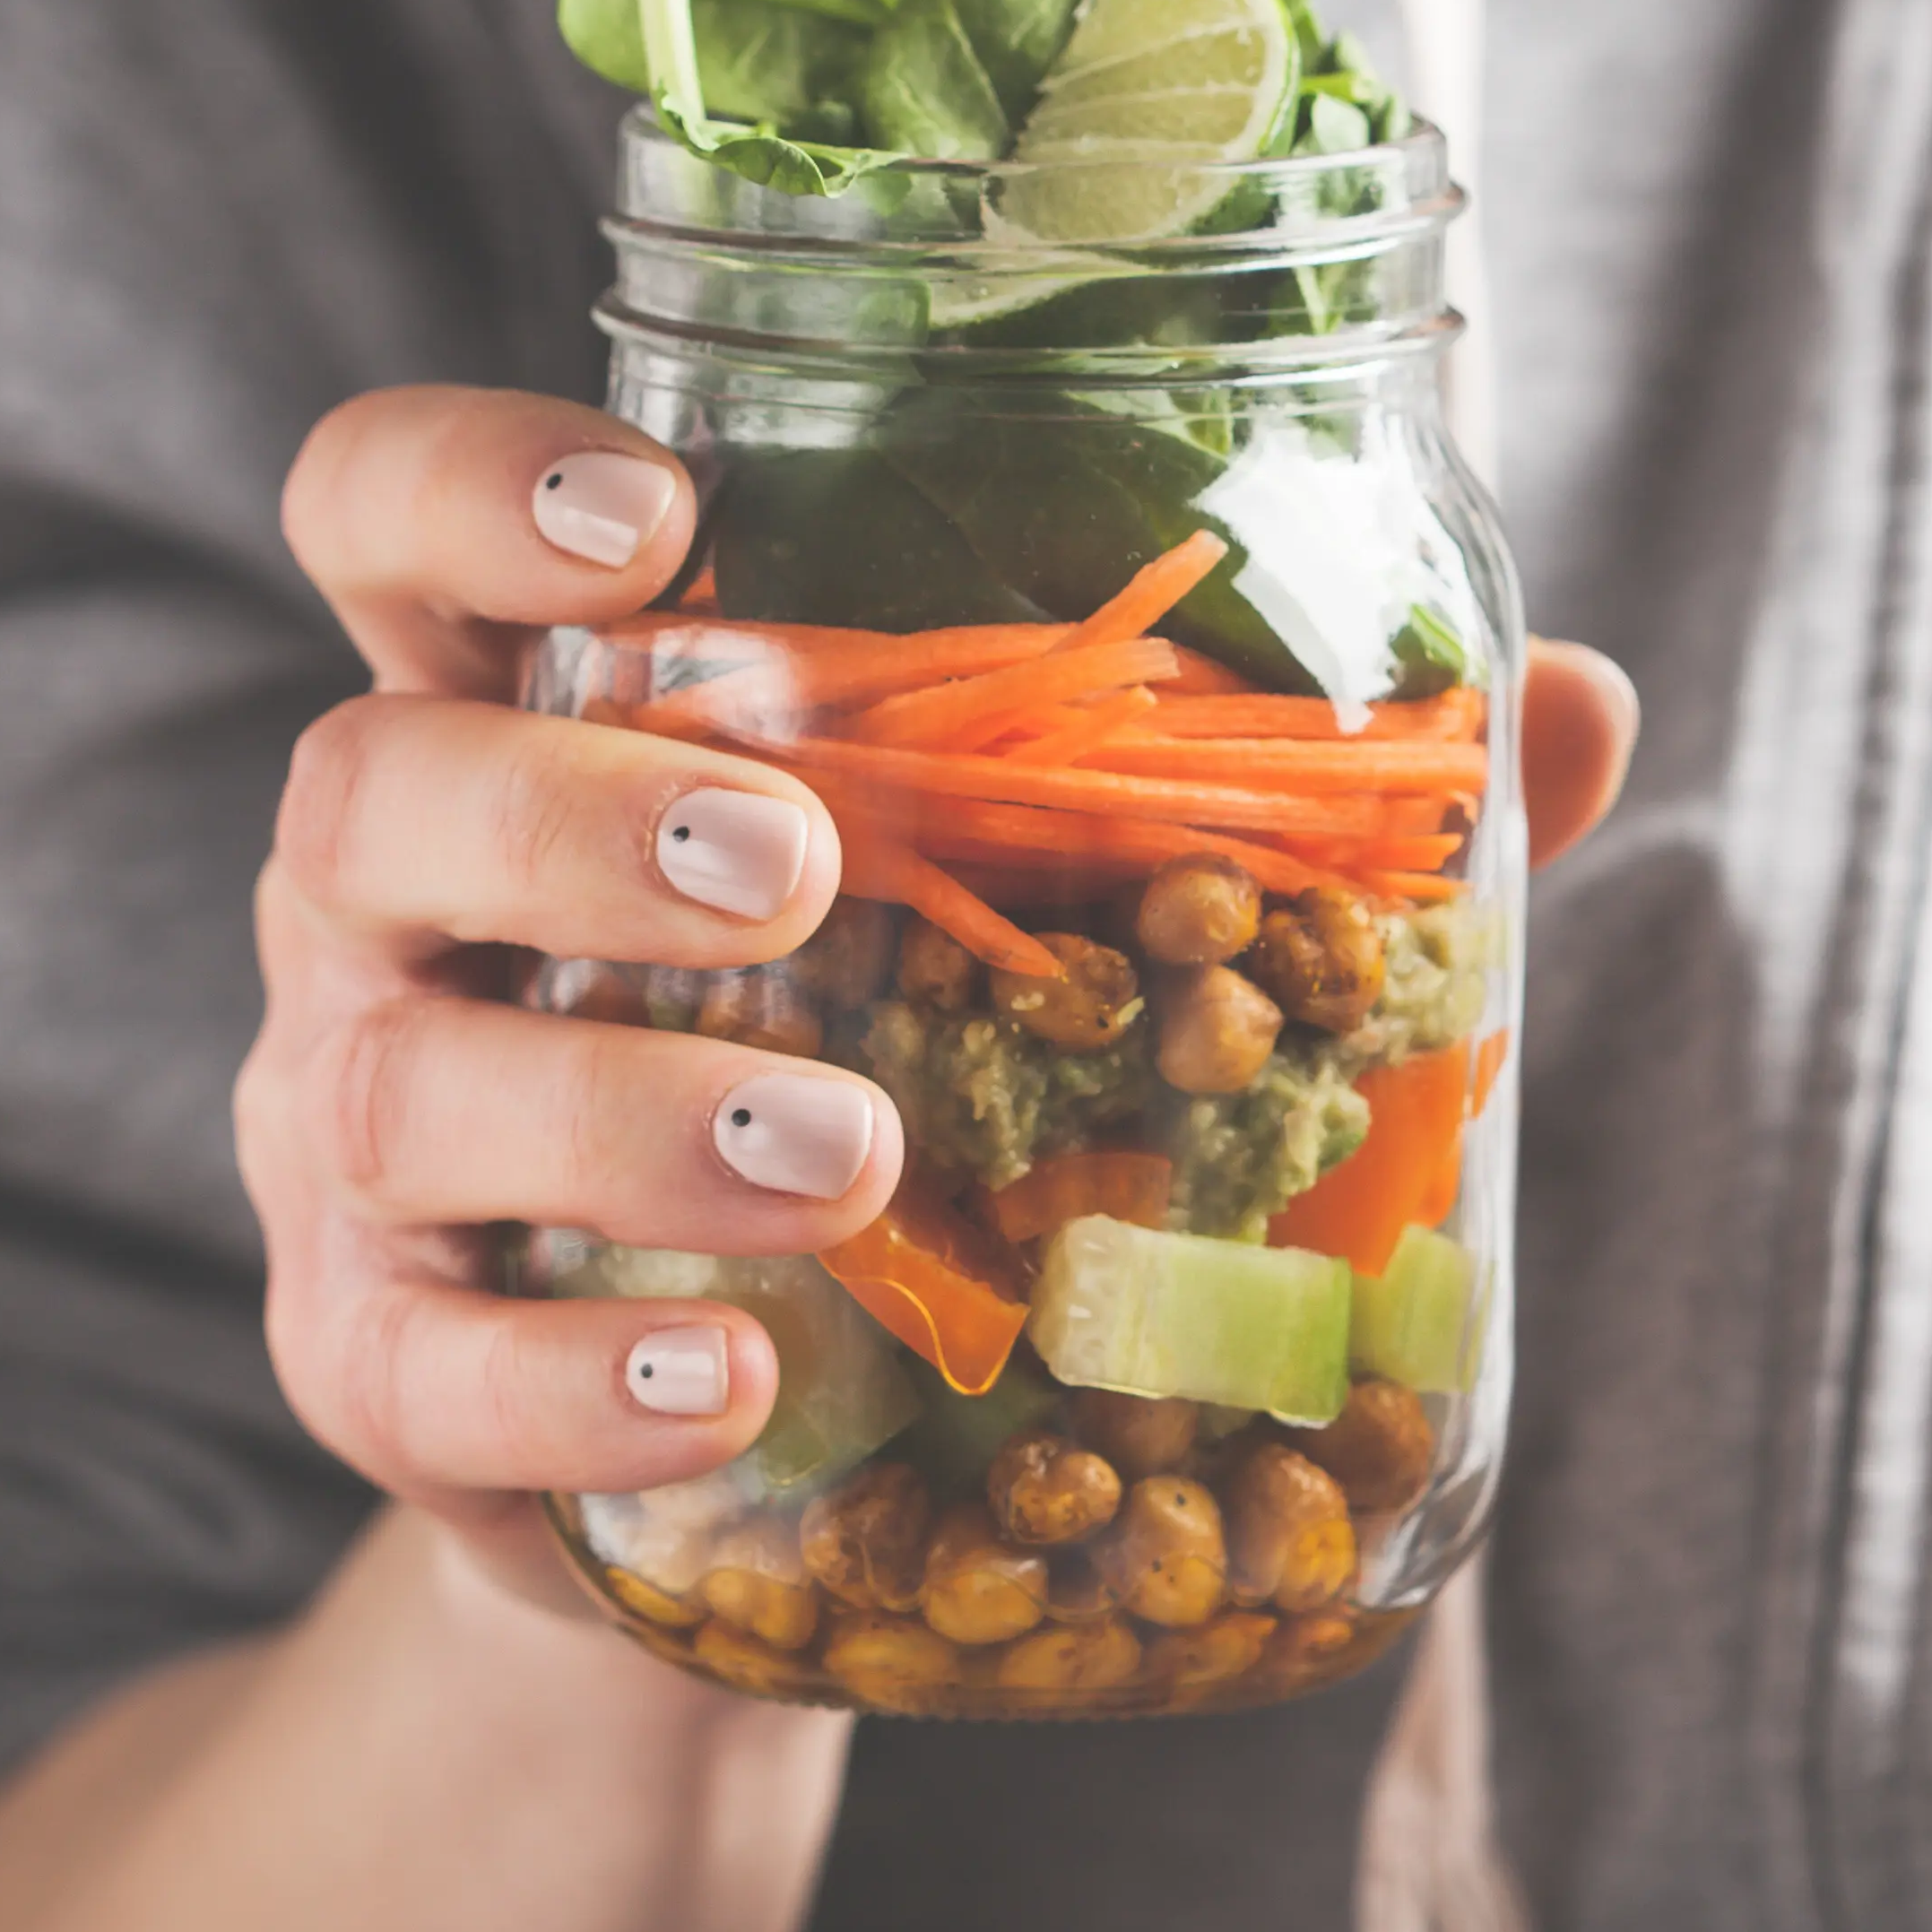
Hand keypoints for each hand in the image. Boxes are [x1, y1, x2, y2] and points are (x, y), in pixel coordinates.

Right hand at [236, 385, 1636, 1610]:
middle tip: (800, 867)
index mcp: (547, 725)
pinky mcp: (382, 1371)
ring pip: (384, 1082)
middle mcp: (403, 910)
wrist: (758, 1445)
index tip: (660, 518)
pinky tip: (732, 1379)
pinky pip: (418, 1366)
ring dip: (620, 1112)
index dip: (474, 487)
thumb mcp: (1034, 925)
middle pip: (371, 787)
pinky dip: (580, 1374)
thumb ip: (1273, 809)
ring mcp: (360, 1142)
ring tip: (836, 1156)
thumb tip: (1571, 703)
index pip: (394, 523)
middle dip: (578, 816)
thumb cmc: (900, 1082)